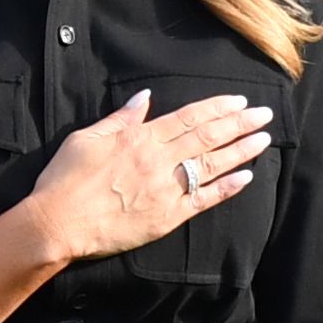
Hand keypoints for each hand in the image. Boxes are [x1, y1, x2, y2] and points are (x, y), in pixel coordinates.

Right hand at [22, 86, 271, 267]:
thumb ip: (120, 118)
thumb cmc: (65, 179)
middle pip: (208, 137)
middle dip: (240, 123)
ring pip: (212, 165)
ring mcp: (166, 189)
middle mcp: (158, 160)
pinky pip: (204, 199)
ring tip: (263, 139)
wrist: (57, 223)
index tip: (239, 100)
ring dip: (241, 150)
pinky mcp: (167, 217)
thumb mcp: (87, 138)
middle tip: (264, 114)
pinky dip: (227, 188)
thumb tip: (144, 100)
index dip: (217, 107)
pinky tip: (246, 177)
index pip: (188, 117)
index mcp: (140, 138)